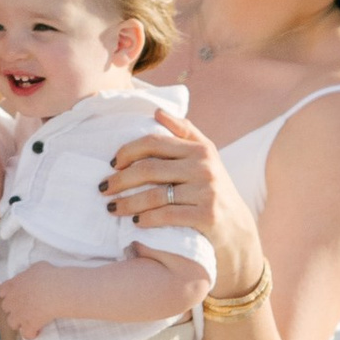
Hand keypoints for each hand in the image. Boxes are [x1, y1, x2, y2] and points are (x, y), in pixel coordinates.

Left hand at [0, 260, 67, 338]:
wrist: (56, 291)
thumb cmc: (49, 275)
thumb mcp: (38, 267)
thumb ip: (30, 273)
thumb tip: (32, 275)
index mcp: (13, 285)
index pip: (2, 291)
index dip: (7, 294)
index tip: (14, 296)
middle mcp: (12, 300)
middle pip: (6, 308)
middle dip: (13, 308)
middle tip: (24, 308)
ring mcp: (19, 314)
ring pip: (12, 323)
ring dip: (19, 322)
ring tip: (29, 321)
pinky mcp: (29, 325)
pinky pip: (26, 334)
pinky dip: (31, 334)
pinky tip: (37, 331)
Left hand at [103, 111, 262, 294]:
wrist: (237, 229)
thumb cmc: (213, 189)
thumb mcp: (206, 157)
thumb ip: (184, 131)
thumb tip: (157, 111)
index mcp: (201, 149)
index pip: (154, 142)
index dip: (128, 151)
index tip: (112, 164)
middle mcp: (204, 167)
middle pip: (149, 169)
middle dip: (120, 180)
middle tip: (103, 189)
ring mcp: (207, 191)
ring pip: (154, 195)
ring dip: (127, 203)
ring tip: (112, 208)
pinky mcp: (207, 216)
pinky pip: (167, 215)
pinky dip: (146, 219)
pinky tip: (135, 222)